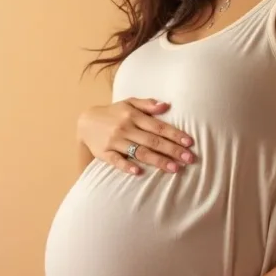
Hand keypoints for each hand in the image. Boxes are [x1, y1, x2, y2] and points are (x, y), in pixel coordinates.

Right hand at [77, 98, 195, 174]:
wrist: (86, 122)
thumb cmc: (113, 113)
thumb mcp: (128, 103)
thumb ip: (147, 104)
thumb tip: (166, 105)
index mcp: (133, 115)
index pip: (158, 126)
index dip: (175, 134)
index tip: (189, 142)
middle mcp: (125, 128)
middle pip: (152, 141)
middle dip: (172, 150)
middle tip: (189, 159)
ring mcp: (115, 141)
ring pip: (139, 152)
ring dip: (157, 160)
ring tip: (174, 169)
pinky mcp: (104, 153)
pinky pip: (117, 161)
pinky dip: (127, 166)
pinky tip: (138, 172)